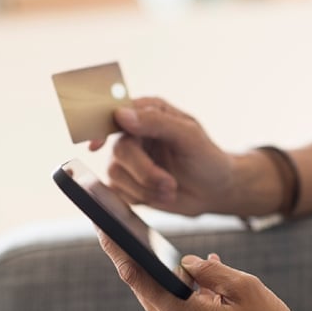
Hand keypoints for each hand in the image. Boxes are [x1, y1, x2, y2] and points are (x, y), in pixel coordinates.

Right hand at [90, 97, 234, 215]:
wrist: (215, 191)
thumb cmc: (208, 159)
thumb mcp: (190, 136)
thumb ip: (157, 122)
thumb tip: (122, 115)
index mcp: (150, 112)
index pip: (117, 113)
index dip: (102, 129)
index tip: (96, 145)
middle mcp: (135, 133)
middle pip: (119, 150)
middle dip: (144, 172)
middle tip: (168, 183)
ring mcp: (130, 160)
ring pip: (116, 173)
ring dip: (145, 187)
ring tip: (170, 189)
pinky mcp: (128, 184)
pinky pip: (118, 192)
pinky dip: (140, 197)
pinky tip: (160, 196)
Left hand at [97, 231, 311, 310]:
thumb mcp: (246, 289)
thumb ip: (211, 271)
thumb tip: (188, 262)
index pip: (137, 276)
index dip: (118, 250)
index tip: (104, 230)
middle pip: (151, 292)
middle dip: (151, 266)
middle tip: (147, 242)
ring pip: (171, 308)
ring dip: (183, 287)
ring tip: (203, 268)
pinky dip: (193, 306)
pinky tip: (213, 296)